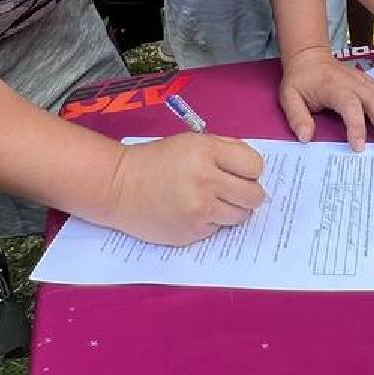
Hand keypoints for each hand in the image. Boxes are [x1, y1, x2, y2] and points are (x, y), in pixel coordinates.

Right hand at [96, 133, 266, 246]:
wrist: (118, 186)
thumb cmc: (156, 161)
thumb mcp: (191, 142)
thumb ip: (225, 149)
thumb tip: (254, 168)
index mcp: (207, 152)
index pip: (255, 166)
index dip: (250, 170)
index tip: (238, 172)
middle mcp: (206, 181)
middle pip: (254, 196)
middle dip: (247, 193)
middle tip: (231, 190)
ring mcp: (199, 210)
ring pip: (240, 216)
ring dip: (231, 210)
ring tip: (211, 202)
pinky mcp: (191, 233)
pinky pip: (218, 229)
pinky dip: (210, 222)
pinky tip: (192, 212)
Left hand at [278, 47, 373, 152]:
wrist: (310, 56)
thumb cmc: (300, 79)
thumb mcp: (289, 97)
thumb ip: (297, 117)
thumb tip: (306, 137)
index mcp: (334, 87)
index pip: (349, 106)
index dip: (356, 126)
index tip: (358, 147)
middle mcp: (353, 83)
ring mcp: (364, 82)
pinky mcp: (370, 83)